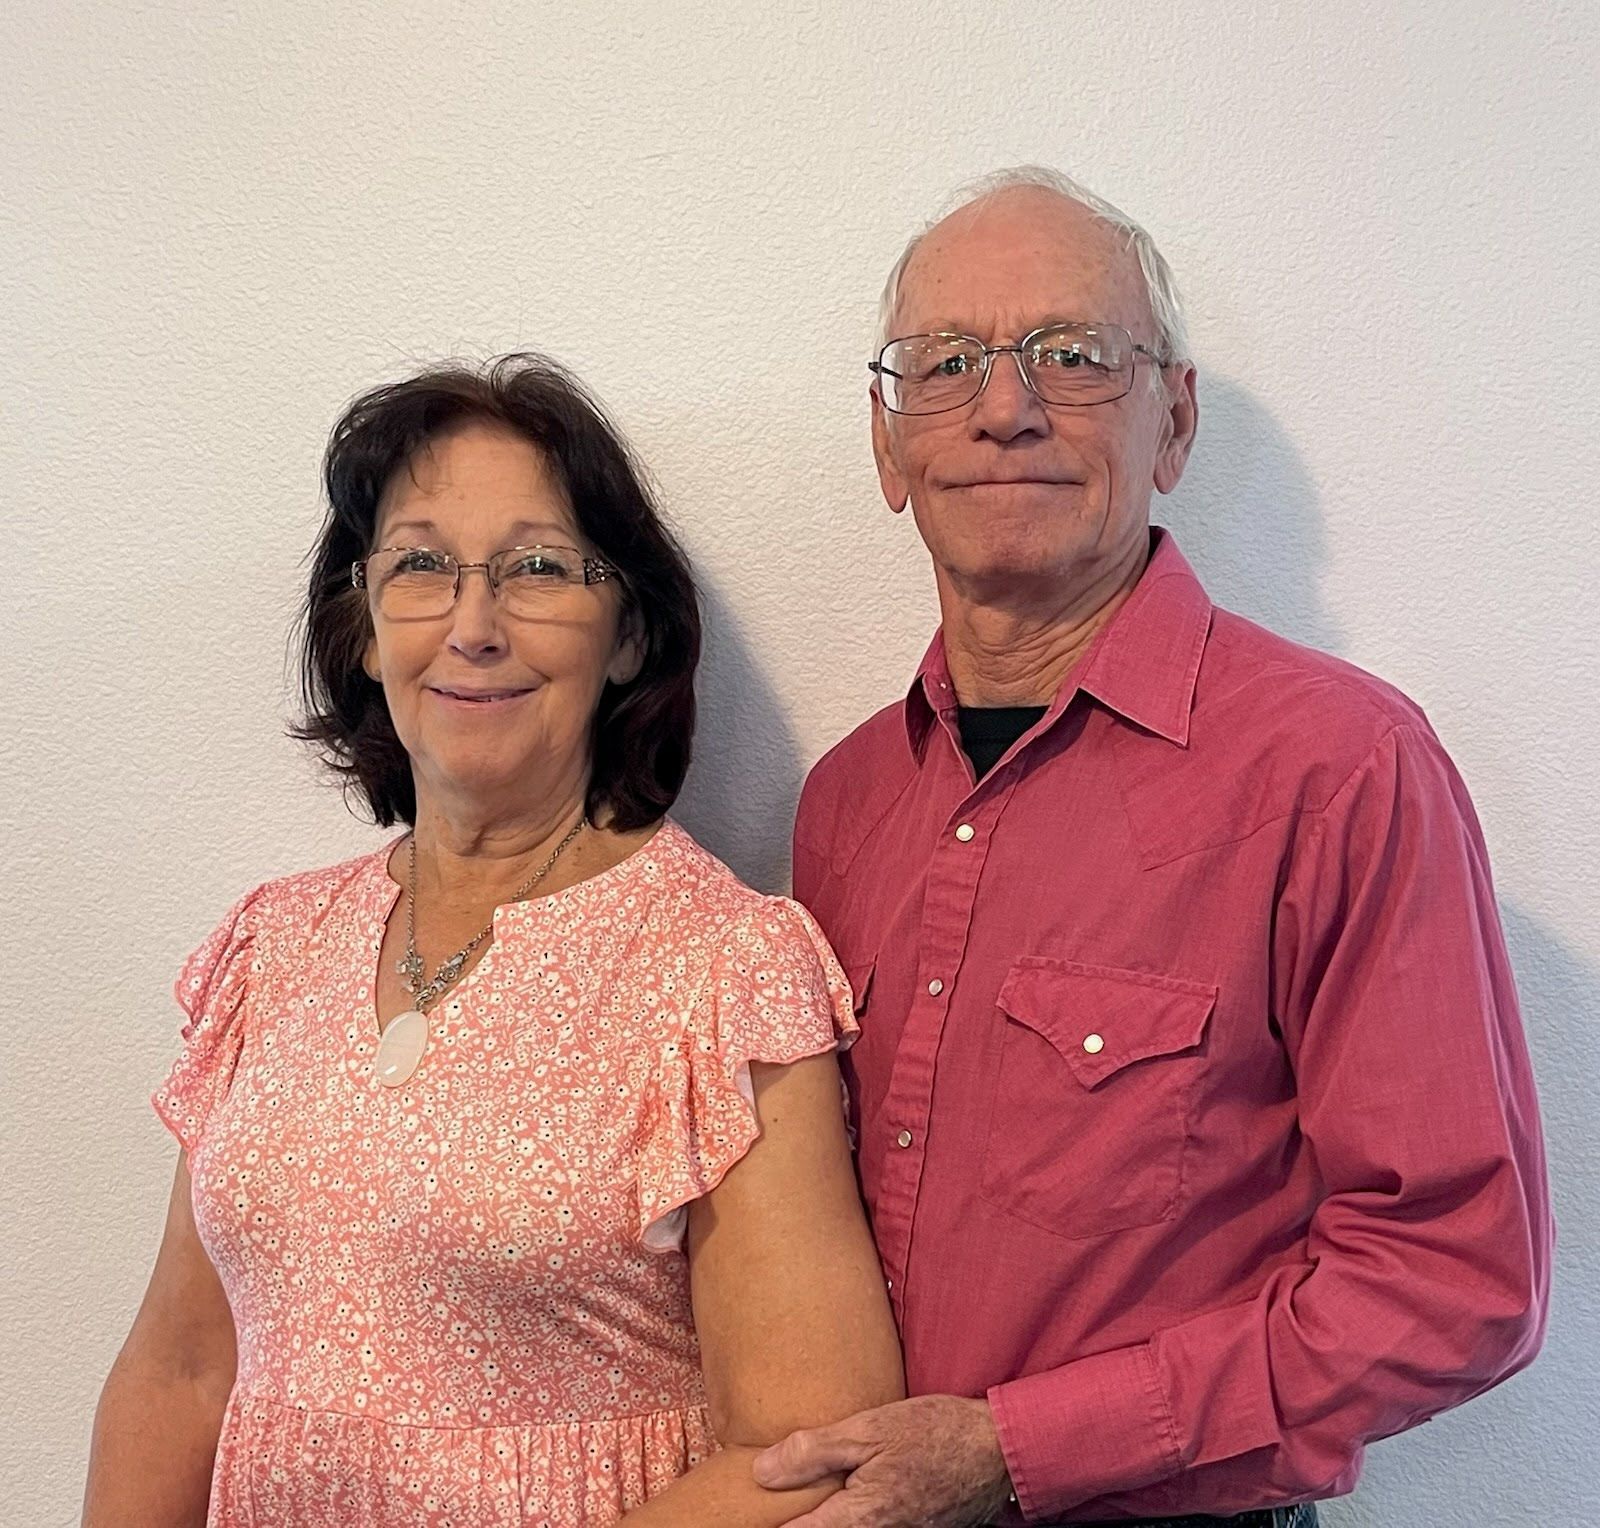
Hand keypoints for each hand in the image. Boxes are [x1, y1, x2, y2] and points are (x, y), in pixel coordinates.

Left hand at [752, 1394, 1012, 1526]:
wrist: (1000, 1452)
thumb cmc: (936, 1432)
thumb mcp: (871, 1428)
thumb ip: (814, 1451)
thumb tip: (760, 1471)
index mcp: (859, 1517)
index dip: (768, 1526)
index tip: (741, 1516)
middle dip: (797, 1520)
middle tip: (771, 1502)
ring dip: (825, 1517)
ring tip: (805, 1498)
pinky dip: (851, 1518)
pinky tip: (846, 1495)